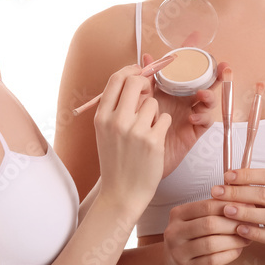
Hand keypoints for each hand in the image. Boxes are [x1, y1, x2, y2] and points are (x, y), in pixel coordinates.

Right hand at [92, 65, 170, 212]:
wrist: (121, 194)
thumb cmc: (115, 161)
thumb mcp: (105, 132)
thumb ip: (115, 108)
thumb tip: (131, 79)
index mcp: (101, 117)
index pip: (116, 79)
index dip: (130, 70)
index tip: (139, 70)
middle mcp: (116, 121)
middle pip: (136, 82)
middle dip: (146, 84)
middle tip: (149, 93)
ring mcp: (135, 131)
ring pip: (153, 103)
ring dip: (154, 113)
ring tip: (147, 131)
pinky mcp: (153, 141)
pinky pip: (164, 119)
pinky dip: (162, 127)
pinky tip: (154, 140)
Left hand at [142, 53, 220, 177]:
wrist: (133, 166)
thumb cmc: (134, 134)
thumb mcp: (138, 103)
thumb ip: (144, 80)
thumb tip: (146, 56)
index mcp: (168, 89)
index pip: (181, 67)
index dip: (190, 52)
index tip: (197, 36)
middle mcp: (181, 99)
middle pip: (203, 81)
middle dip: (215, 73)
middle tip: (222, 66)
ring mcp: (188, 114)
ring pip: (207, 100)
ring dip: (209, 94)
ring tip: (202, 95)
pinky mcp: (193, 131)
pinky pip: (204, 121)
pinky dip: (201, 116)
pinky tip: (192, 116)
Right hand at [162, 198, 250, 264]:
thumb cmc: (190, 238)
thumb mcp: (195, 219)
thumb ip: (214, 208)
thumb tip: (243, 197)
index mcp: (178, 214)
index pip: (207, 205)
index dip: (230, 206)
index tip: (248, 207)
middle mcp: (174, 232)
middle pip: (209, 224)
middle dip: (233, 224)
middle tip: (251, 224)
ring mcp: (178, 252)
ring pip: (211, 244)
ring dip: (234, 240)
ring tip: (247, 238)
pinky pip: (212, 261)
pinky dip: (229, 255)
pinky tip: (238, 250)